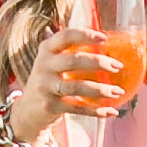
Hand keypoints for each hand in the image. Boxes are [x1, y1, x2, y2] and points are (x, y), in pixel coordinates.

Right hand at [5, 26, 140, 146]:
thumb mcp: (52, 62)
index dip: (85, 35)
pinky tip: (112, 110)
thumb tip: (109, 41)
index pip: (65, 36)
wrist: (27, 111)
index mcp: (47, 50)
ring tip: (118, 91)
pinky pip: (77, 108)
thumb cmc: (49, 80)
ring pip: (77, 87)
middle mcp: (44, 66)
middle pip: (73, 60)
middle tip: (118, 66)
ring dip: (101, 90)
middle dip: (98, 62)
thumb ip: (71, 51)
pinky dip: (96, 110)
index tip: (105, 38)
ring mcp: (46, 87)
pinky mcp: (50, 106)